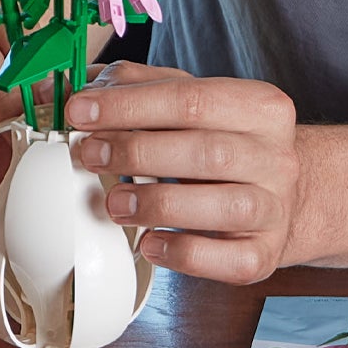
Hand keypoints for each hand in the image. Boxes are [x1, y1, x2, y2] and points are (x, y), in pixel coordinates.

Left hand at [65, 62, 300, 283]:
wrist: (280, 196)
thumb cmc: (221, 142)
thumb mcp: (188, 102)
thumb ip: (134, 87)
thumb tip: (68, 89)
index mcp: (261, 106)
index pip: (192, 98)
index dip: (130, 105)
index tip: (80, 111)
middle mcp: (277, 156)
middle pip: (206, 152)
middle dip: (137, 152)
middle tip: (88, 155)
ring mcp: (275, 209)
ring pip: (223, 207)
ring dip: (158, 204)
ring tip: (113, 203)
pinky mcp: (265, 255)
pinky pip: (228, 259)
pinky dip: (183, 253)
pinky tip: (149, 243)